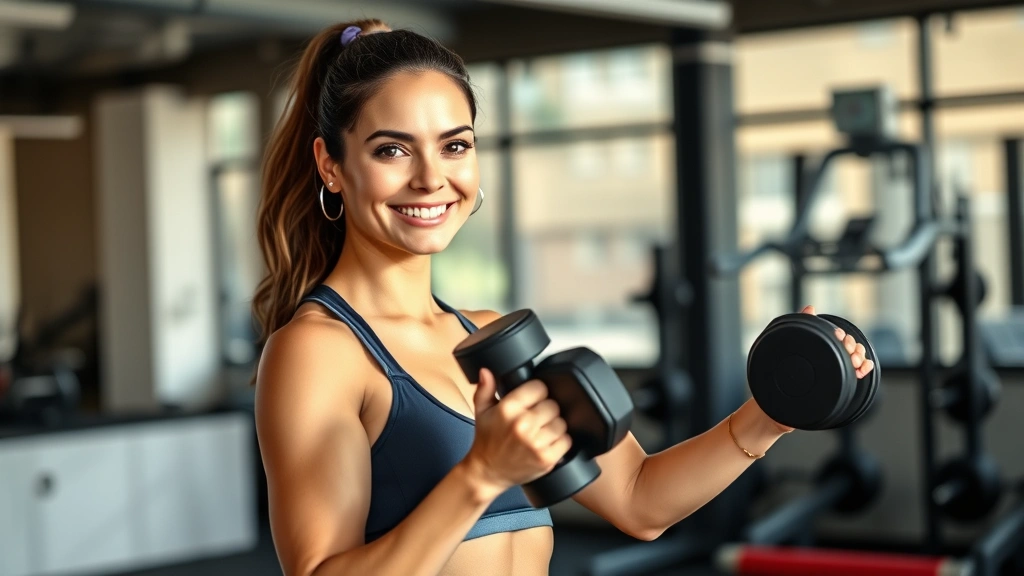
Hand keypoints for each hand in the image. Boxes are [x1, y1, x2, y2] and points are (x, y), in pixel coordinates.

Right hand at [462, 369, 572, 499]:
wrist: (487, 472)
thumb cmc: (486, 441)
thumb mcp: (481, 411)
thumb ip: (486, 389)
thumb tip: (487, 371)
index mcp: (508, 409)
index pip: (539, 387)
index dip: (538, 392)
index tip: (534, 399)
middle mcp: (523, 424)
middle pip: (553, 404)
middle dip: (547, 410)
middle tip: (537, 418)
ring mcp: (536, 442)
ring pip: (562, 422)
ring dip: (554, 426)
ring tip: (542, 431)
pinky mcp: (546, 458)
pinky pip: (566, 441)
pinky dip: (560, 442)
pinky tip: (547, 443)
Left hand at [799, 305, 874, 379]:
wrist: (801, 381)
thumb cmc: (802, 355)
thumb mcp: (803, 337)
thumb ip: (806, 321)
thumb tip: (810, 308)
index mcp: (828, 341)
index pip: (839, 334)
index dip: (840, 334)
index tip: (837, 335)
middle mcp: (838, 350)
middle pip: (852, 344)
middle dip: (851, 346)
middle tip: (847, 350)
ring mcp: (846, 361)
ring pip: (860, 354)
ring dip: (859, 356)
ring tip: (853, 361)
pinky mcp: (852, 373)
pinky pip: (865, 367)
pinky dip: (866, 366)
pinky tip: (861, 369)